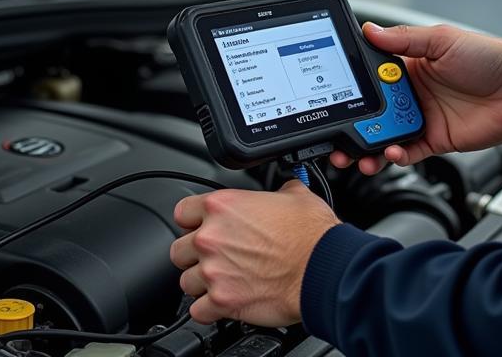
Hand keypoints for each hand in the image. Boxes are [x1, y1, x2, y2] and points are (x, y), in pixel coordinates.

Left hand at [169, 180, 339, 325]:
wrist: (322, 269)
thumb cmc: (311, 234)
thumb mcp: (294, 195)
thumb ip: (276, 191)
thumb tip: (280, 192)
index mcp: (223, 206)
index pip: (182, 212)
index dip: (193, 221)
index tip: (202, 228)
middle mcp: (211, 237)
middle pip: (179, 250)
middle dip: (195, 255)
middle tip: (216, 257)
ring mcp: (214, 272)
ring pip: (186, 282)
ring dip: (202, 283)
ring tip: (222, 281)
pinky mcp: (223, 302)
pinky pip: (198, 311)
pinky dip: (209, 310)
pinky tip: (224, 302)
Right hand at [332, 22, 501, 174]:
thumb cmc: (487, 57)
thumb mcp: (441, 40)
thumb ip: (404, 40)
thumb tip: (370, 29)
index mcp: (409, 66)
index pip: (372, 77)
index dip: (354, 88)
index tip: (336, 95)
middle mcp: (412, 92)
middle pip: (373, 111)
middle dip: (353, 124)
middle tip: (337, 135)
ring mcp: (424, 117)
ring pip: (385, 135)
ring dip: (368, 146)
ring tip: (356, 154)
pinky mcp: (436, 139)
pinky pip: (409, 151)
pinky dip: (396, 156)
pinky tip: (391, 153)